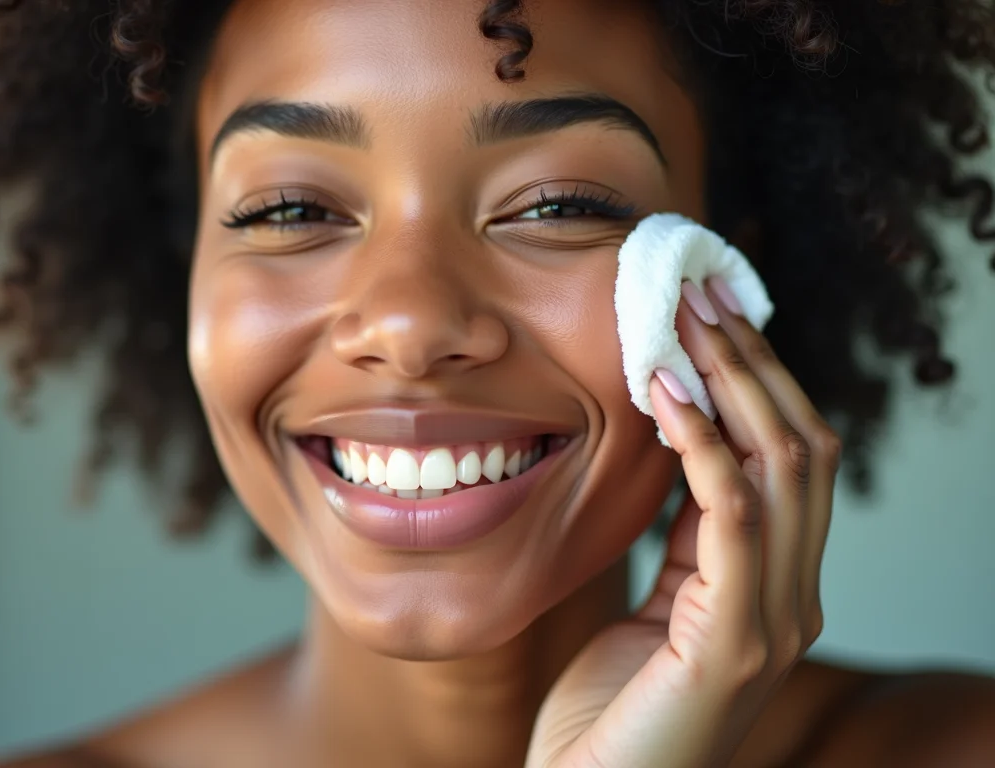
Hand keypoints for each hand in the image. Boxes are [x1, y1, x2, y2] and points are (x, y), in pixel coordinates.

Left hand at [526, 278, 841, 767]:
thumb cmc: (608, 713)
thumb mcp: (650, 608)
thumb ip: (681, 543)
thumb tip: (680, 452)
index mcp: (774, 589)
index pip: (788, 462)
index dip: (756, 384)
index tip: (708, 318)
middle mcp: (792, 600)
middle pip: (802, 449)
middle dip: (753, 365)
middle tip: (701, 296)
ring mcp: (773, 625)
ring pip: (783, 469)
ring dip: (735, 385)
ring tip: (686, 323)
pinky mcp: (734, 645)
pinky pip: (731, 518)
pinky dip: (704, 447)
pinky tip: (664, 399)